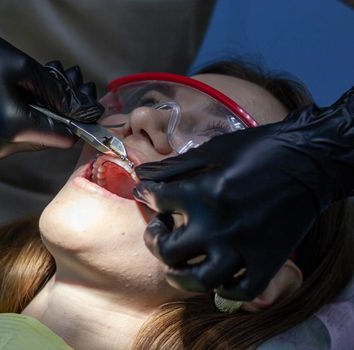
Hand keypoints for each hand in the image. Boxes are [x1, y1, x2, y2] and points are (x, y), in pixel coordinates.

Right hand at [0, 21, 102, 161]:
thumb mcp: (21, 67)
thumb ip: (57, 92)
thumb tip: (85, 109)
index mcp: (14, 128)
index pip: (64, 137)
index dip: (79, 121)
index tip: (85, 103)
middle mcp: (3, 148)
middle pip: (50, 138)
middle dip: (62, 112)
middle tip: (66, 82)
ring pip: (35, 138)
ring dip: (45, 114)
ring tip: (43, 85)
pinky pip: (17, 139)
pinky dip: (26, 120)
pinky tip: (25, 98)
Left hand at [134, 87, 353, 299]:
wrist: (308, 160)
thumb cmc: (258, 150)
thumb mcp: (212, 150)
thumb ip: (174, 166)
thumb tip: (141, 173)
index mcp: (203, 193)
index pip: (157, 200)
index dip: (146, 195)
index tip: (146, 195)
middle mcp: (218, 225)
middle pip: (168, 251)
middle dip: (154, 240)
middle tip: (159, 231)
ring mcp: (243, 248)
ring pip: (199, 280)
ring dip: (180, 276)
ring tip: (176, 266)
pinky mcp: (267, 262)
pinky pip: (238, 291)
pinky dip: (222, 289)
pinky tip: (215, 276)